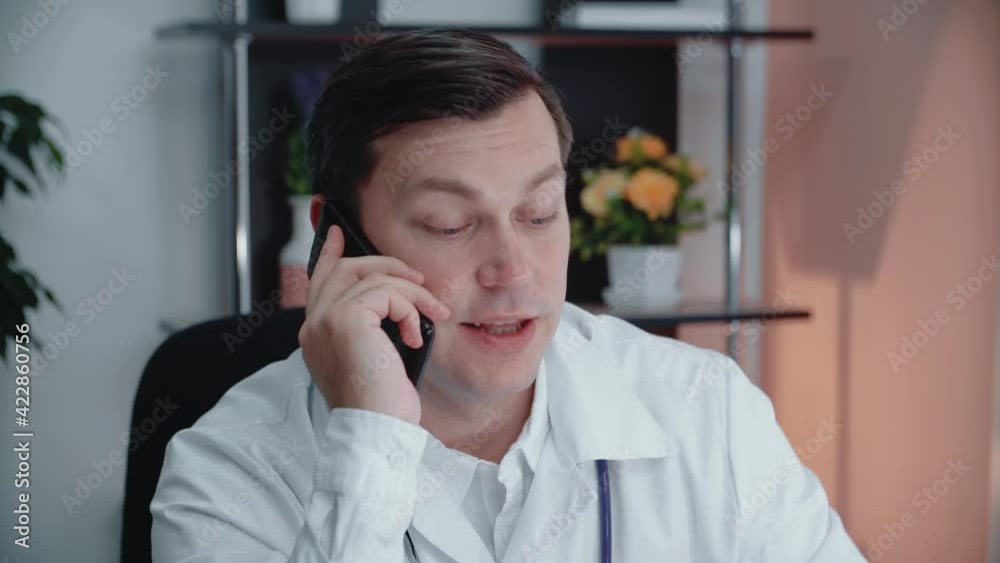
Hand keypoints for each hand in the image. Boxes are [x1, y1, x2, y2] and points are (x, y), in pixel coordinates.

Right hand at [298, 225, 449, 424]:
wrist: (376, 430)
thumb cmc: (381, 406)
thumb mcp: (373, 359)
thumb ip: (368, 328)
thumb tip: (390, 300)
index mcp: (316, 335)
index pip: (319, 282)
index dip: (329, 255)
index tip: (336, 233)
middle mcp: (314, 325)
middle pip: (345, 269)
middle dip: (385, 265)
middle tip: (416, 277)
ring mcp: (327, 320)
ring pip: (374, 279)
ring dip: (412, 294)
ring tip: (432, 314)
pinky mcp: (347, 320)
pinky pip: (387, 293)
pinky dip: (409, 308)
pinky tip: (416, 336)